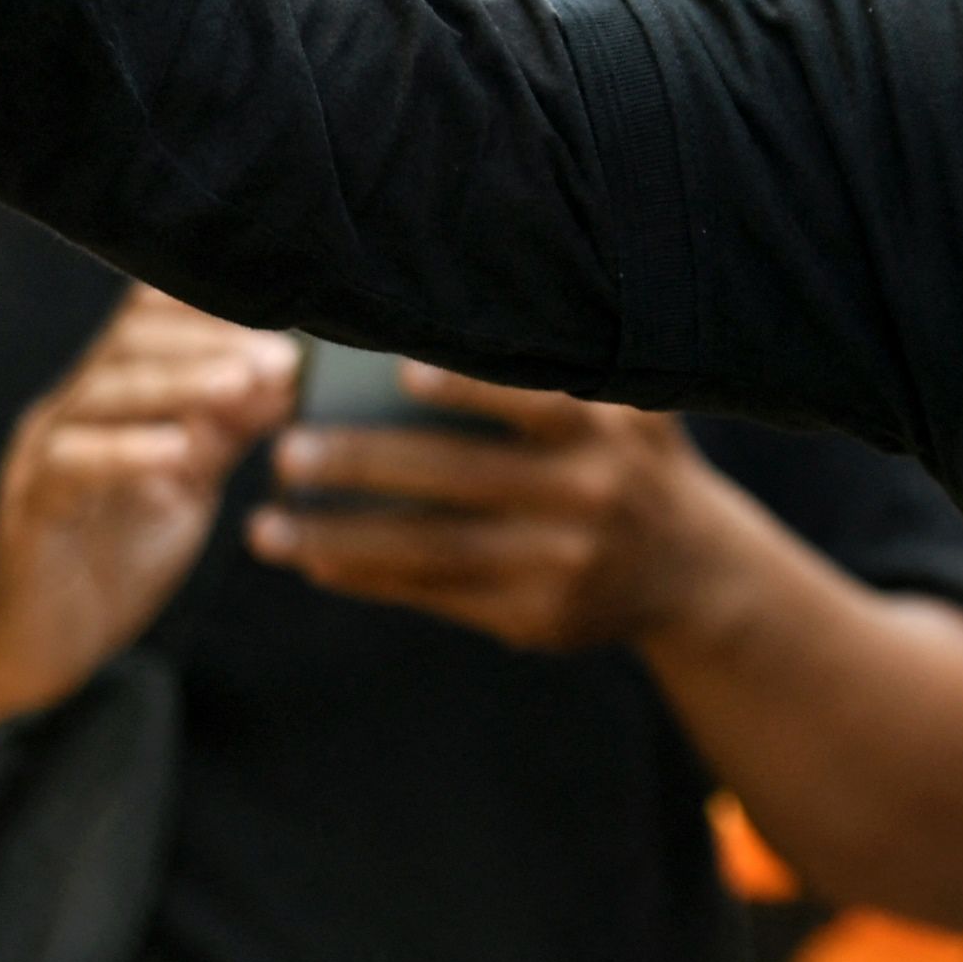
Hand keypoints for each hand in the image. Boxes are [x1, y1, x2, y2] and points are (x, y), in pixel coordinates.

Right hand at [0, 290, 298, 720]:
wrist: (23, 645)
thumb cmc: (108, 559)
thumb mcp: (187, 485)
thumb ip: (228, 430)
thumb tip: (290, 374)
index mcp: (115, 396)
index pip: (156, 316)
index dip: (222, 308)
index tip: (300, 319)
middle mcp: (76, 409)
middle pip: (133, 336)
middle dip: (212, 337)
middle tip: (283, 354)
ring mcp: (46, 453)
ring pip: (104, 390)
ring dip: (178, 381)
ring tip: (240, 380)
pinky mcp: (29, 508)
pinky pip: (69, 464)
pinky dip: (125, 452)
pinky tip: (177, 451)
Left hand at [249, 369, 723, 656]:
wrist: (695, 572)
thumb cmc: (631, 460)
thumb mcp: (627, 409)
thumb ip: (557, 377)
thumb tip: (421, 341)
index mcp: (609, 432)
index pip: (535, 403)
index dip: (469, 388)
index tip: (398, 369)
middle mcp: (591, 497)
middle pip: (462, 477)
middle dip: (367, 465)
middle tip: (286, 450)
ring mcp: (564, 565)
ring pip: (435, 549)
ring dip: (343, 538)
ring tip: (267, 527)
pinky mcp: (537, 620)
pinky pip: (438, 596)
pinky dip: (371, 578)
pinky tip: (316, 560)